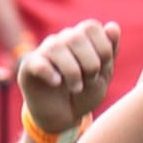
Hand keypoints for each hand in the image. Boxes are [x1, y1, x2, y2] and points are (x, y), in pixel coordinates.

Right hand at [18, 19, 120, 138]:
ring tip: (77, 88)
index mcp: (81, 37)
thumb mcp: (104, 75)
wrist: (65, 116)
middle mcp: (61, 39)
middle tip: (91, 80)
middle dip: (90, 63)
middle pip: (76, 37)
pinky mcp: (29, 67)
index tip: (103, 68)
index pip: (91, 27)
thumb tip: (113, 26)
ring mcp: (44, 51)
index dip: (102, 48)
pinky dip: (50, 73)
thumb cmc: (85, 92)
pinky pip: (38, 62)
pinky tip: (57, 83)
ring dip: (72, 71)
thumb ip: (109, 51)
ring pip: (56, 47)